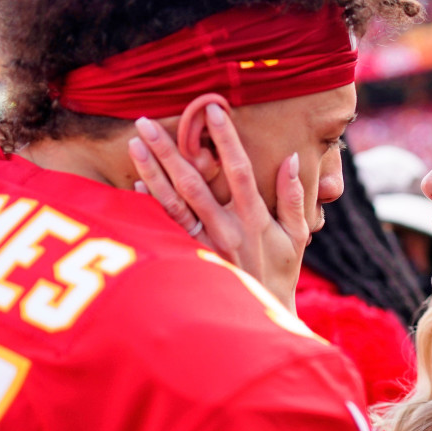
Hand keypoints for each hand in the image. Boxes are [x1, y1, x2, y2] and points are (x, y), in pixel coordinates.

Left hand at [127, 107, 308, 311]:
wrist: (260, 321)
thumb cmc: (280, 273)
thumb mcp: (297, 236)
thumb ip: (293, 197)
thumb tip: (292, 158)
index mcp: (255, 220)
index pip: (239, 171)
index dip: (225, 139)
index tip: (212, 109)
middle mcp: (226, 230)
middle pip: (194, 182)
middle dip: (170, 149)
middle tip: (146, 121)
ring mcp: (203, 246)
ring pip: (172, 203)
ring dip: (152, 171)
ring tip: (134, 143)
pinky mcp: (188, 260)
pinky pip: (164, 229)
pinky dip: (149, 205)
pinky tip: (135, 182)